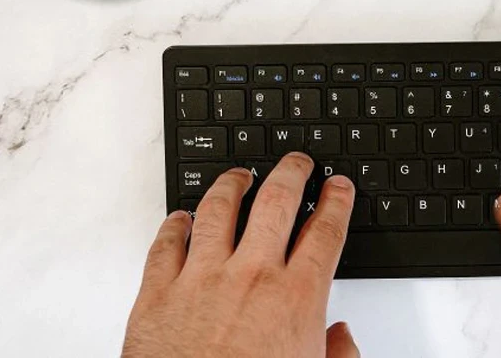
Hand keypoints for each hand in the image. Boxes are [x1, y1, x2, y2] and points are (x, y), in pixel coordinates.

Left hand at [124, 153, 359, 357]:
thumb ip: (339, 356)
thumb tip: (343, 338)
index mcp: (295, 299)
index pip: (325, 231)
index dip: (337, 201)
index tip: (338, 187)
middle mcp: (251, 278)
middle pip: (277, 202)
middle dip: (291, 172)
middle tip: (297, 161)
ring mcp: (201, 280)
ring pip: (219, 209)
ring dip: (233, 185)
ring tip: (240, 176)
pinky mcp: (157, 294)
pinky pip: (165, 244)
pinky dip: (174, 224)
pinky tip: (181, 217)